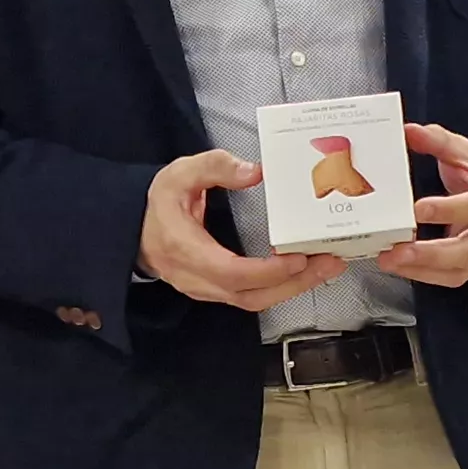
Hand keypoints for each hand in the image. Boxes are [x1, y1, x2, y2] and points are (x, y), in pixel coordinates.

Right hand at [143, 149, 341, 309]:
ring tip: (328, 267)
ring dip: (293, 288)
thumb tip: (255, 172)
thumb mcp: (180, 173)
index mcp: (185, 249)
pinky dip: (281, 287)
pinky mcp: (216, 292)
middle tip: (330, 263)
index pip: (230, 272)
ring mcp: (206, 290)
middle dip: (294, 283)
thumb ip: (215, 167)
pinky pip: (252, 297)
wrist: (137, 230)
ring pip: (254, 301)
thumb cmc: (161, 202)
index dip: (267, 271)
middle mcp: (196, 278)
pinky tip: (306, 271)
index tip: (298, 258)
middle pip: (250, 295)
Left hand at [371, 123, 467, 287]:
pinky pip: (450, 278)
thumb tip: (410, 132)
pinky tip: (400, 266)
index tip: (418, 209)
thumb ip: (438, 141)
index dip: (449, 210)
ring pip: (459, 269)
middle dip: (431, 253)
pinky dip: (424, 276)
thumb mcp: (463, 151)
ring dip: (423, 269)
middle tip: (397, 249)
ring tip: (391, 261)